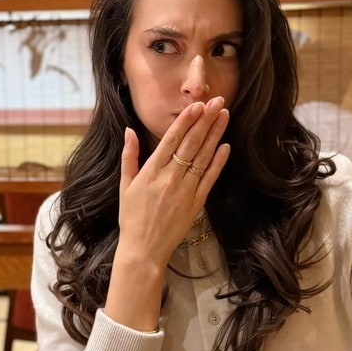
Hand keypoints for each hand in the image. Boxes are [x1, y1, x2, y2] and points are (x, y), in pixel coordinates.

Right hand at [104, 98, 229, 331]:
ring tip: (224, 115)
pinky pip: (209, 179)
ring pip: (203, 157)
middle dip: (205, 120)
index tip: (197, 104)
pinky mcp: (196, 204)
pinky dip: (218, 162)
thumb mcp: (125, 186)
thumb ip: (129, 157)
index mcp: (151, 171)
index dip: (186, 120)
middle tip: (217, 100)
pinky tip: (226, 146)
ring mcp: (185, 191)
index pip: (171, 139)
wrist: (143, 250)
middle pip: (191, 143)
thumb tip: (129, 131)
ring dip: (214, 134)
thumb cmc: (132, 218)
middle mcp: (170, 178)